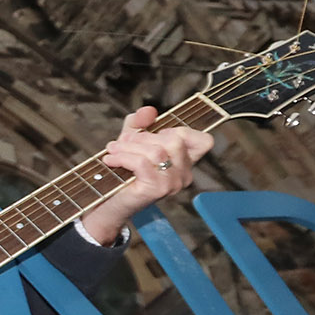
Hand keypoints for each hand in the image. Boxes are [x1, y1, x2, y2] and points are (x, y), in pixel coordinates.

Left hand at [79, 106, 211, 243]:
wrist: (109, 203)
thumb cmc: (123, 171)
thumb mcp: (132, 140)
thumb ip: (140, 122)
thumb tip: (149, 110)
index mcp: (185, 162)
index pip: (204, 142)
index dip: (183, 130)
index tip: (158, 133)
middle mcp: (184, 174)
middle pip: (175, 140)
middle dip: (145, 135)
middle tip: (123, 140)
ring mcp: (173, 184)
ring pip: (156, 151)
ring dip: (129, 146)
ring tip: (112, 149)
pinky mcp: (156, 190)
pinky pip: (142, 163)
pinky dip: (123, 157)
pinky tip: (110, 159)